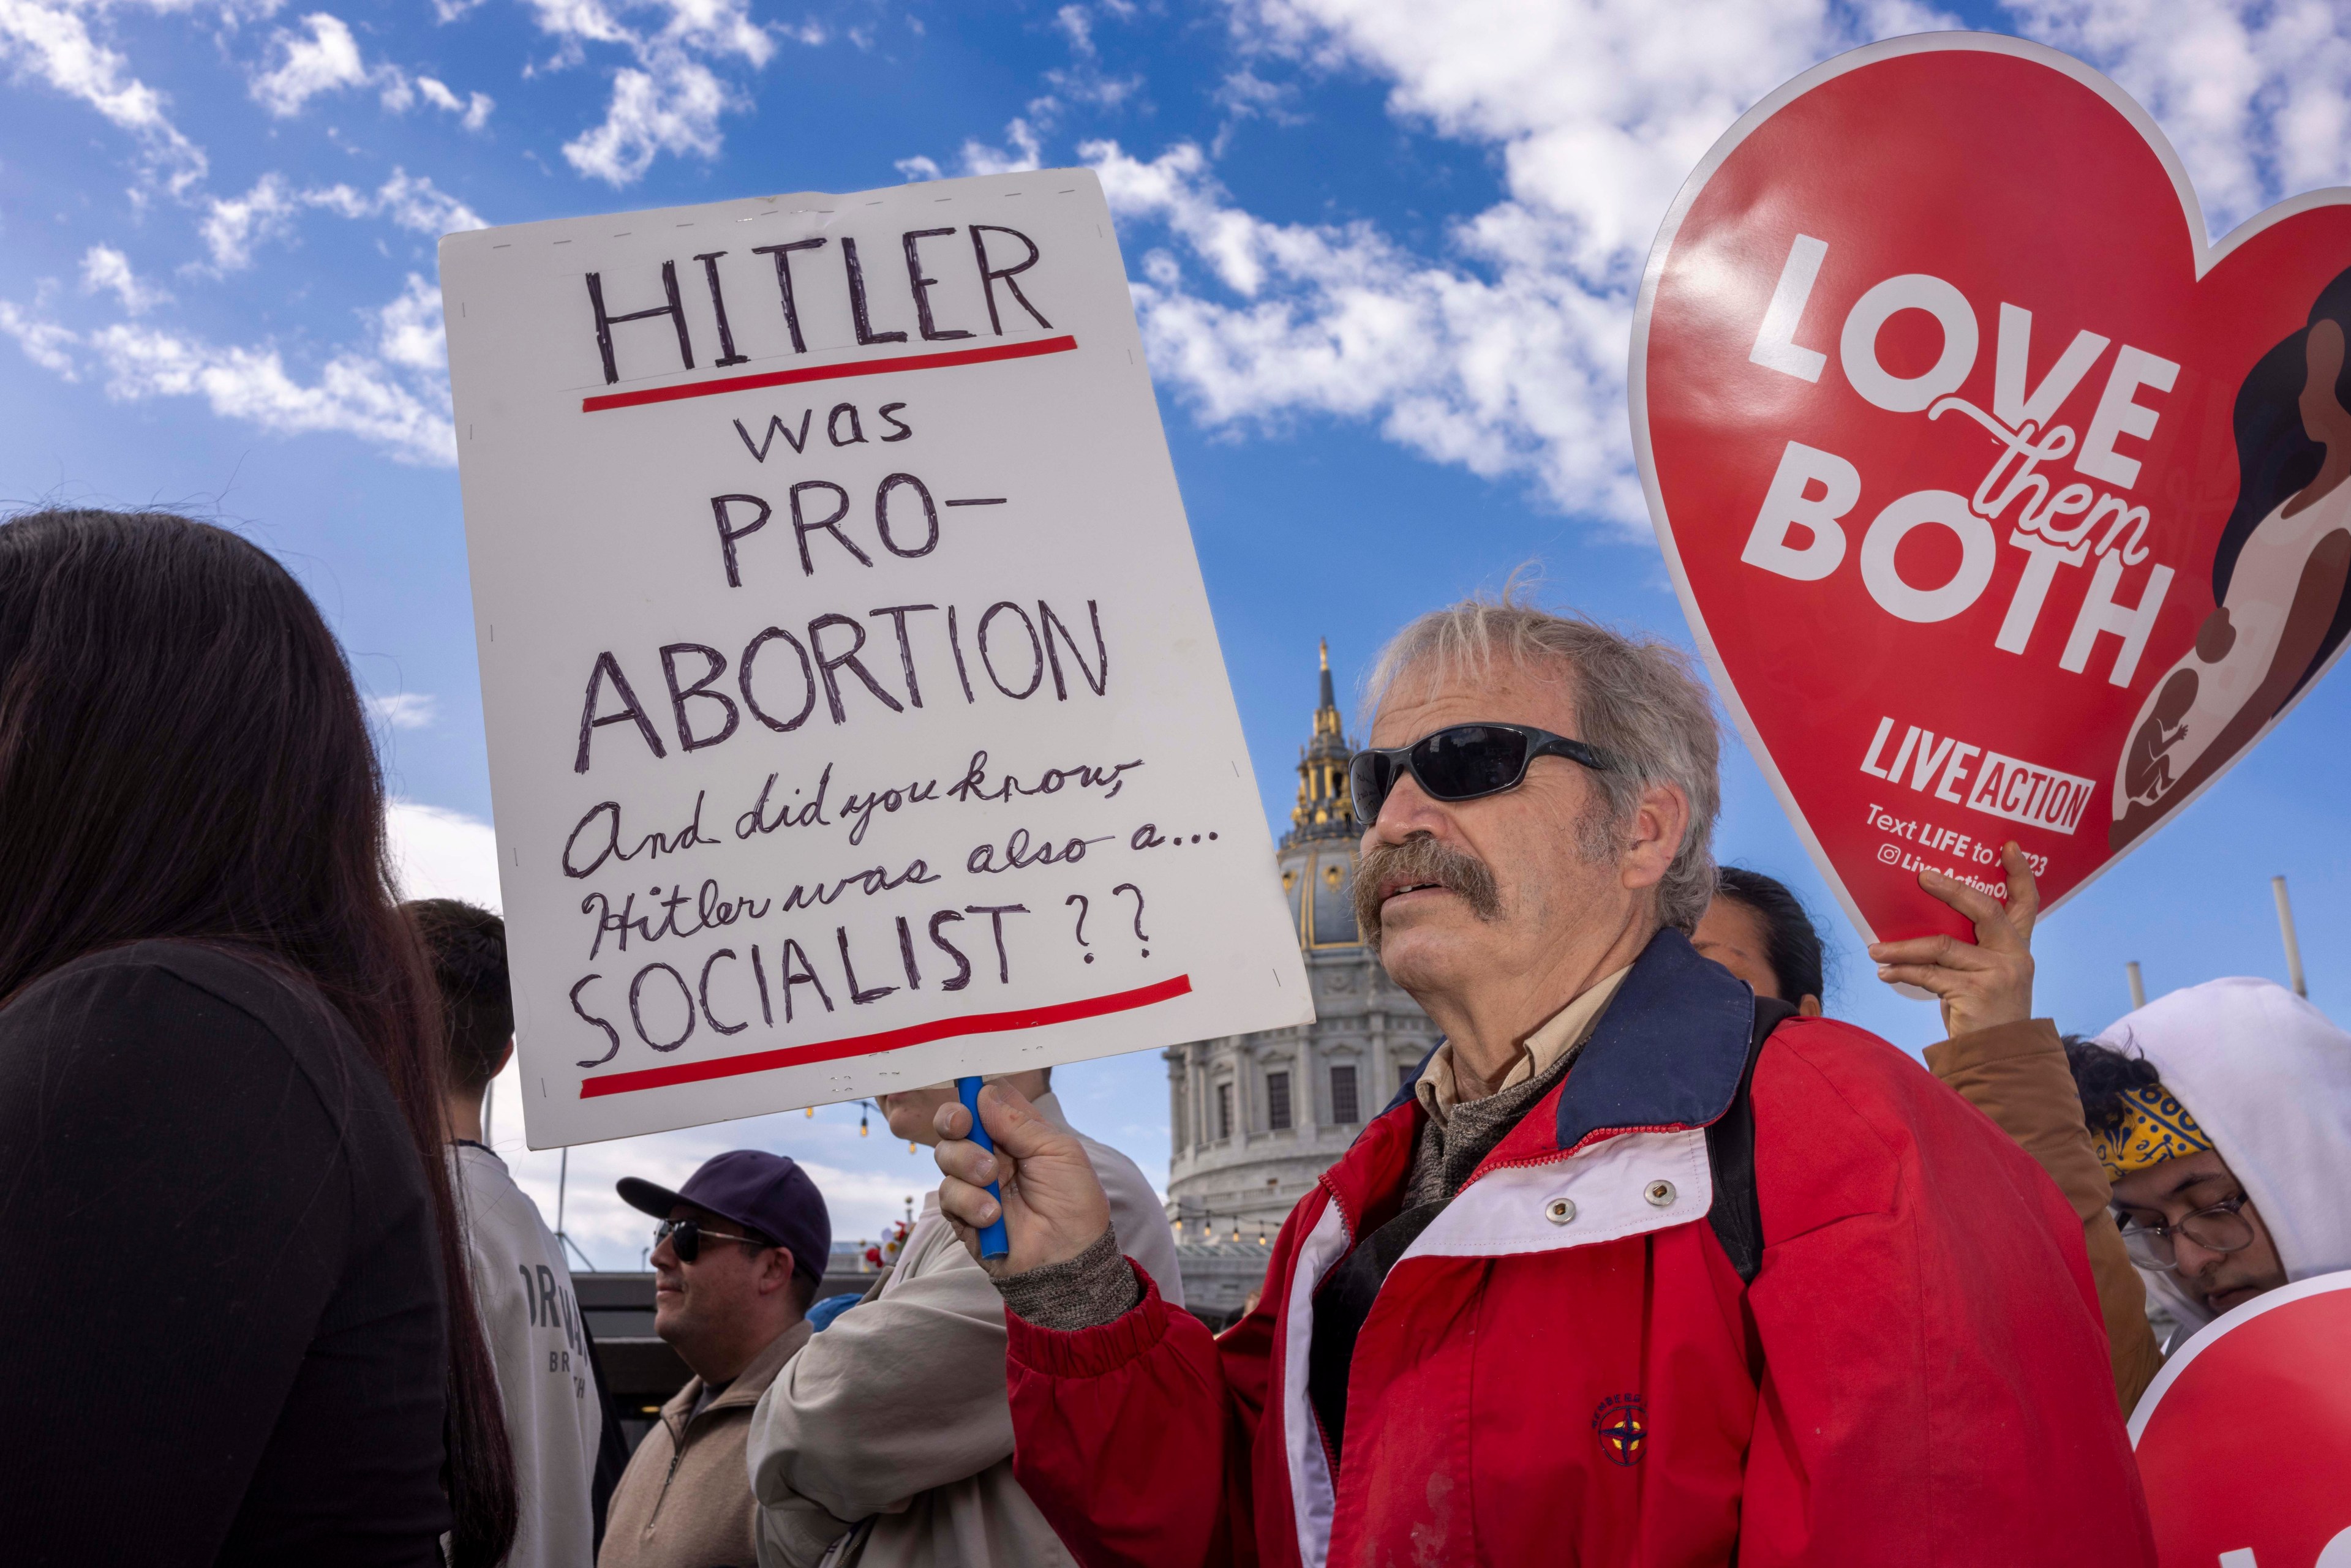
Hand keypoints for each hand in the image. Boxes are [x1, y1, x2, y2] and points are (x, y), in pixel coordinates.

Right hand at [932, 1082, 1111, 1277]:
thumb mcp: (1059, 1151)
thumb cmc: (1073, 1202)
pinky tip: (992, 1214)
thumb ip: (1020, 1123)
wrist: (1069, 1256)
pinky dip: (968, 1200)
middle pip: (954, 1123)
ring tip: (993, 1179)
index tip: (973, 1095)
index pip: (983, 1102)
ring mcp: (974, 1183)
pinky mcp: (962, 1214)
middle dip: (952, 1119)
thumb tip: (984, 1095)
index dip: (974, 1095)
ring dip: (966, 1163)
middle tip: (963, 1125)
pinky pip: (948, 1194)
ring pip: (946, 1155)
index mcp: (1015, 1134)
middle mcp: (990, 1153)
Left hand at [1867, 841, 2039, 1037]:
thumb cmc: (1981, 1013)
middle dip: (1952, 890)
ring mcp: (2000, 974)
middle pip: (1985, 909)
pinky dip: (1902, 971)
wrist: (1996, 1060)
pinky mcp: (1978, 992)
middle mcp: (2015, 956)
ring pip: (1943, 945)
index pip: (2027, 903)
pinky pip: (1930, 974)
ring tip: (1875, 950)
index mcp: (2017, 947)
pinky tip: (1885, 973)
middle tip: (1923, 876)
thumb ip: (1967, 949)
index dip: (2020, 873)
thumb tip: (1922, 922)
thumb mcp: (1982, 975)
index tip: (2010, 845)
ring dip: (1903, 947)